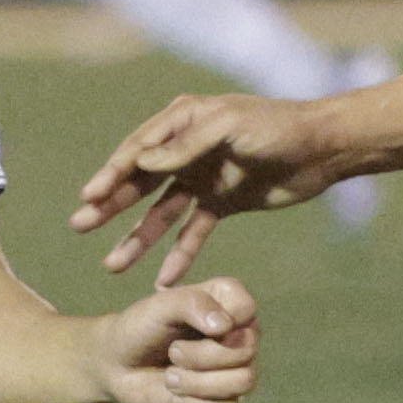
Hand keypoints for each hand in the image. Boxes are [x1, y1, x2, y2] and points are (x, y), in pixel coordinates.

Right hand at [72, 94, 349, 284]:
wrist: (323, 148)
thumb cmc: (278, 127)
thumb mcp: (230, 128)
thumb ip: (186, 146)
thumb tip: (141, 163)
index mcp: (183, 121)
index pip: (138, 151)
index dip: (111, 174)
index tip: (89, 197)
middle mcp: (187, 150)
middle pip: (140, 182)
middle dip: (110, 205)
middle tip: (79, 225)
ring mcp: (203, 178)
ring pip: (161, 213)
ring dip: (137, 238)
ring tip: (111, 265)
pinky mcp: (222, 203)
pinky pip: (193, 232)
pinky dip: (178, 255)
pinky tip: (162, 280)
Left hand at [93, 278, 259, 402]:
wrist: (117, 365)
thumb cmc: (140, 327)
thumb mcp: (160, 306)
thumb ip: (191, 303)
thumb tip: (225, 326)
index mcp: (230, 302)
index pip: (247, 310)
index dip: (218, 321)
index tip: (186, 321)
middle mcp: (241, 334)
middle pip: (246, 351)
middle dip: (200, 355)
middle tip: (173, 351)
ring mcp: (236, 368)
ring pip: (242, 382)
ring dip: (197, 382)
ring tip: (171, 375)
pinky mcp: (225, 400)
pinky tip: (177, 392)